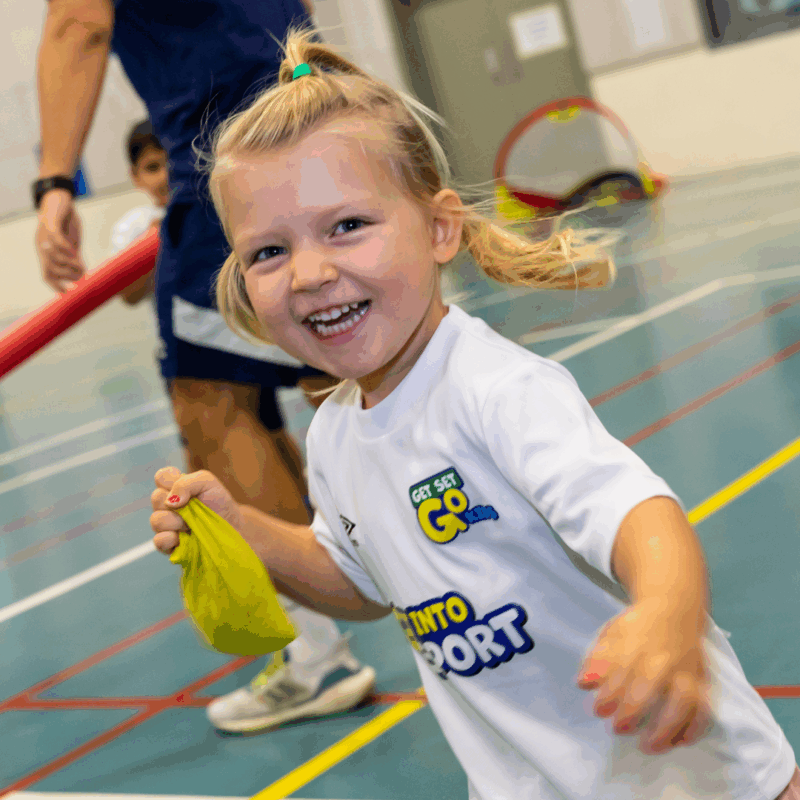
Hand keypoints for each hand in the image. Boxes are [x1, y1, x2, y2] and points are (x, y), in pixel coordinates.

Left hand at [35, 189, 84, 292]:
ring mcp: (45, 235)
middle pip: (50, 269)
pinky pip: (56, 239)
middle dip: (67, 276)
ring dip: (69, 264)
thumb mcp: (72, 243)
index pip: (47, 275)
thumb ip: (74, 257)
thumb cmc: (66, 222)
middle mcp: (42, 246)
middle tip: (82, 275)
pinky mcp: (52, 223)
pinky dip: (65, 248)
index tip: (71, 293)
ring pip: (53, 257)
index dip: (57, 286)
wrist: (59, 197)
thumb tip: (83, 274)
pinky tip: (75, 251)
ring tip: (82, 265)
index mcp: (46, 253)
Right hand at [150, 467, 244, 553]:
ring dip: (176, 522)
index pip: (160, 477)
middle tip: (193, 508)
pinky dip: (170, 539)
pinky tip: (182, 537)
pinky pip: (158, 541)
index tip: (189, 490)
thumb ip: (187, 482)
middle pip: (156, 498)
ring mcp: (165, 525)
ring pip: (156, 520)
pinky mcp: (167, 544)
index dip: (172, 481)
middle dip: (177, 503)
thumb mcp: (208, 482)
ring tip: (191, 524)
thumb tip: (170, 500)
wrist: (231, 528)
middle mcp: (165, 505)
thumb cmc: (219, 503)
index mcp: (174, 487)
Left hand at [577, 598, 711, 754]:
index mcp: (637, 642)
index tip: (598, 710)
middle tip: (617, 728)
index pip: (622, 670)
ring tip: (650, 746)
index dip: (610, 693)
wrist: (674, 608)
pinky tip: (681, 742)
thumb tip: (583, 683)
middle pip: (651, 684)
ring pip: (683, 699)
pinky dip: (696, 726)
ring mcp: (685, 668)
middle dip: (634, 709)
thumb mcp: (612, 633)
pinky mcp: (701, 679)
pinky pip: (705, 706)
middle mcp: (663, 656)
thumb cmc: (636, 627)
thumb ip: (597, 659)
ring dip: (668, 726)